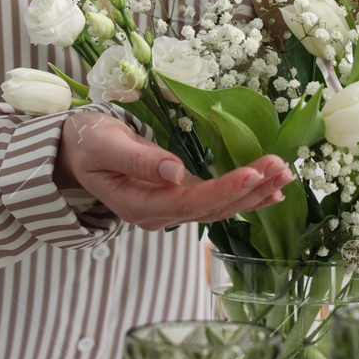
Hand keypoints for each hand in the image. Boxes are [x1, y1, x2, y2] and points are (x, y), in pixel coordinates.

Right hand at [54, 111, 292, 230]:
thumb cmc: (86, 143)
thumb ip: (139, 160)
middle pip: (211, 209)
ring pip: (218, 208)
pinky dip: (243, 192)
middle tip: (282, 168)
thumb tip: (174, 171)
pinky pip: (214, 200)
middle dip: (250, 189)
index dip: (224, 190)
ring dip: (254, 193)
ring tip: (285, 177)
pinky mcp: (177, 198)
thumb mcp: (105, 144)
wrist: (73, 151)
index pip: (190, 203)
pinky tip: (269, 187)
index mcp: (139, 206)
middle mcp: (158, 215)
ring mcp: (169, 209)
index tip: (253, 173)